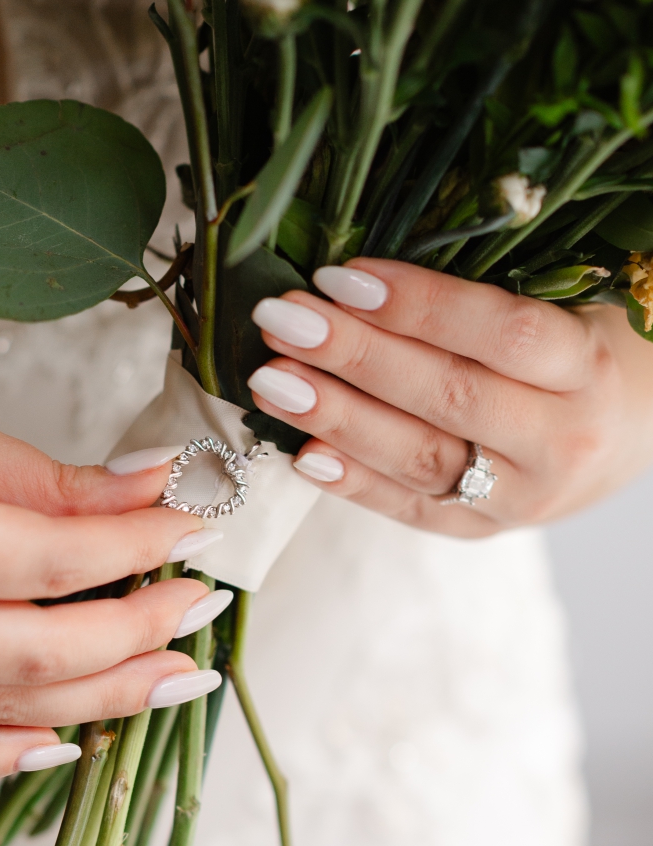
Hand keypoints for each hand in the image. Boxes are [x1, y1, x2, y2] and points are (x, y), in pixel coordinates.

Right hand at [0, 393, 229, 781]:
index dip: (138, 548)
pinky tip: (69, 745)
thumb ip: (50, 480)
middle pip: (38, 651)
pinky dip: (6, 756)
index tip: (199, 528)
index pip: (52, 560)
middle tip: (204, 607)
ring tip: (178, 675)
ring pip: (7, 707)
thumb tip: (158, 487)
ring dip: (105, 699)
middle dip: (137, 633)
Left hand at [246, 258, 652, 532]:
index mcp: (589, 367)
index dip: (418, 305)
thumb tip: (358, 274)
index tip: (337, 275)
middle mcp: (561, 440)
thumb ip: (484, 292)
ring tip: (270, 381)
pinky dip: (350, 481)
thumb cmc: (576, 350)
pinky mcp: (479, 530)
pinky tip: (299, 451)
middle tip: (282, 320)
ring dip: (335, 417)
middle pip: (448, 396)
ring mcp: (520, 496)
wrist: (623, 436)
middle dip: (354, 355)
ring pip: (419, 458)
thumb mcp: (559, 308)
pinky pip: (408, 508)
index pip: (503, 333)